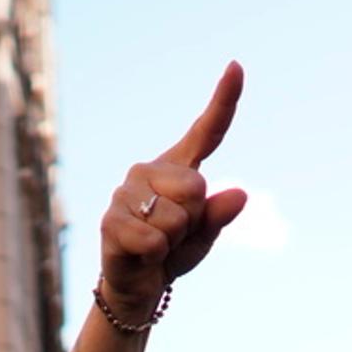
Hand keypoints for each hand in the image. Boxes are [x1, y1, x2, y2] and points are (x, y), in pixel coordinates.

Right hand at [97, 62, 249, 320]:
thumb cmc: (173, 253)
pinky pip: (153, 239)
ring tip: (157, 245)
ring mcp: (126, 192)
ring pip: (175, 218)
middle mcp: (149, 171)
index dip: (224, 100)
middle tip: (174, 234)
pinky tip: (142, 254)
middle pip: (196, 188)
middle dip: (193, 220)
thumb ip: (219, 215)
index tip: (237, 66)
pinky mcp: (111, 219)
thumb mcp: (205, 236)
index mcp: (178, 169)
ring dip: (173, 242)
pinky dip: (156, 255)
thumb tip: (239, 194)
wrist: (138, 284)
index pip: (206, 132)